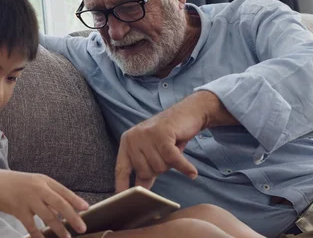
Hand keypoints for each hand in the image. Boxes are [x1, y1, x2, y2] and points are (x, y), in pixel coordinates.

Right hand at [0, 170, 88, 237]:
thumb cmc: (18, 185)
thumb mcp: (35, 184)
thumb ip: (49, 194)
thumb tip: (65, 208)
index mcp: (44, 181)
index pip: (63, 191)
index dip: (76, 200)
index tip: (87, 208)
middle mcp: (38, 188)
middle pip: (59, 204)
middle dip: (72, 217)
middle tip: (82, 228)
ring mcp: (28, 198)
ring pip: (48, 216)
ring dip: (59, 228)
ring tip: (66, 237)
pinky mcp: (18, 209)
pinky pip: (31, 225)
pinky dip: (38, 234)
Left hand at [114, 90, 234, 191]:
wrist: (186, 113)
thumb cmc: (169, 136)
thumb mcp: (153, 153)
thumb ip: (146, 171)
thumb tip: (140, 192)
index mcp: (127, 142)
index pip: (121, 169)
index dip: (121, 185)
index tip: (120, 201)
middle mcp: (133, 138)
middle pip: (145, 172)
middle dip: (160, 169)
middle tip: (166, 154)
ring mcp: (146, 136)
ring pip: (159, 167)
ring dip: (171, 163)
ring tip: (172, 148)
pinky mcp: (162, 134)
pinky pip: (173, 159)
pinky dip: (184, 167)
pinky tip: (192, 173)